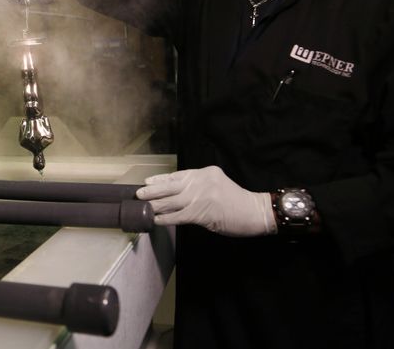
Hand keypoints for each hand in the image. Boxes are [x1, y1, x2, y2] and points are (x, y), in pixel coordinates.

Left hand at [135, 166, 276, 236]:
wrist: (255, 212)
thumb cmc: (236, 201)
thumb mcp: (217, 184)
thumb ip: (199, 186)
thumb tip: (175, 193)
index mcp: (204, 173)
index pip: (177, 175)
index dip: (160, 179)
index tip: (147, 181)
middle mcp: (201, 181)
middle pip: (170, 186)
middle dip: (153, 190)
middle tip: (138, 194)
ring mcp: (200, 197)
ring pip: (171, 201)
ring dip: (155, 205)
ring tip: (143, 207)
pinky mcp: (201, 213)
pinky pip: (178, 216)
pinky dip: (165, 218)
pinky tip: (156, 219)